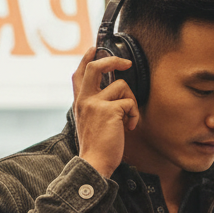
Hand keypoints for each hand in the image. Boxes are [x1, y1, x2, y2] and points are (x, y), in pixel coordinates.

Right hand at [72, 46, 139, 179]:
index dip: (87, 59)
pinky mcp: (109, 110)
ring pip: (121, 86)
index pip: (79, 74)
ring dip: (131, 102)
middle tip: (127, 63)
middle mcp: (84, 100)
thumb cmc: (96, 147)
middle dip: (113, 60)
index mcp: (79, 103)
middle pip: (96, 67)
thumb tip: (113, 94)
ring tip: (128, 119)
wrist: (94, 163)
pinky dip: (134, 115)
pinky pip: (130, 103)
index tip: (95, 49)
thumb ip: (95, 106)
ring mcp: (95, 104)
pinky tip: (129, 127)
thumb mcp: (89, 122)